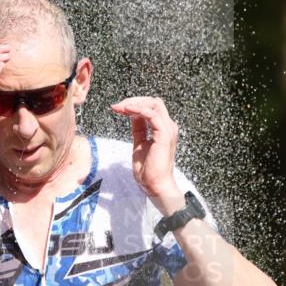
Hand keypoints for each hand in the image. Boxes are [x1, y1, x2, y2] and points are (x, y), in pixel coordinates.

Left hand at [110, 96, 182, 210]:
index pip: (150, 108)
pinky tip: (128, 110)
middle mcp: (168, 127)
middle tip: (118, 106)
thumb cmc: (148, 170)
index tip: (118, 108)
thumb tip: (132, 116)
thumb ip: (138, 129)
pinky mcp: (164, 134)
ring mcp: (167, 129)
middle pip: (153, 102)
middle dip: (134, 101)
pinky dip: (139, 109)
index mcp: (163, 129)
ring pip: (153, 104)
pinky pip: (152, 114)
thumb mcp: (139, 144)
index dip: (134, 104)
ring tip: (121, 108)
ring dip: (135, 103)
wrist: (155, 185)